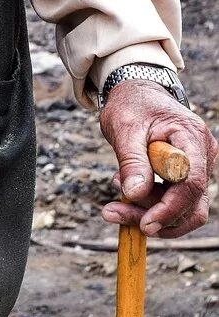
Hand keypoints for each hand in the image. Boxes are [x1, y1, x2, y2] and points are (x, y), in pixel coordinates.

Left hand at [99, 80, 217, 237]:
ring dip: (149, 211)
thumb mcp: (124, 127)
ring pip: (183, 207)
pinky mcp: (187, 175)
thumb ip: (131, 159)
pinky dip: (150, 203)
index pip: (191, 183)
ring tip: (116, 192)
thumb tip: (135, 194)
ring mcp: (198, 166)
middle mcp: (203, 154)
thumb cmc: (131, 104)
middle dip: (154, 215)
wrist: (137, 92)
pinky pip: (175, 200)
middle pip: (190, 203)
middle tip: (113, 212)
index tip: (144, 223)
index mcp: (191, 136)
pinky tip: (125, 188)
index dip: (170, 208)